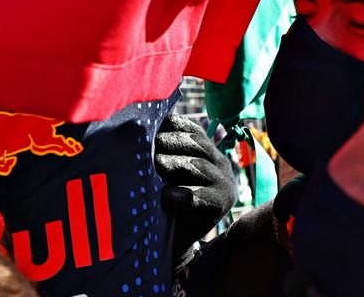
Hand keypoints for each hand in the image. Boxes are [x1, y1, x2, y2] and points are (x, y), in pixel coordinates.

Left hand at [154, 106, 236, 248]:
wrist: (173, 238)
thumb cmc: (164, 197)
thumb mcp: (163, 170)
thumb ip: (160, 150)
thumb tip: (139, 125)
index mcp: (206, 150)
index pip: (192, 130)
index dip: (175, 125)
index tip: (154, 125)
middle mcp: (219, 163)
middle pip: (198, 144)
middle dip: (174, 142)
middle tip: (154, 144)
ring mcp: (224, 183)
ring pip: (200, 166)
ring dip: (177, 164)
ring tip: (158, 164)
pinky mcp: (222, 204)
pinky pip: (203, 196)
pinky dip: (184, 195)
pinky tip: (167, 195)